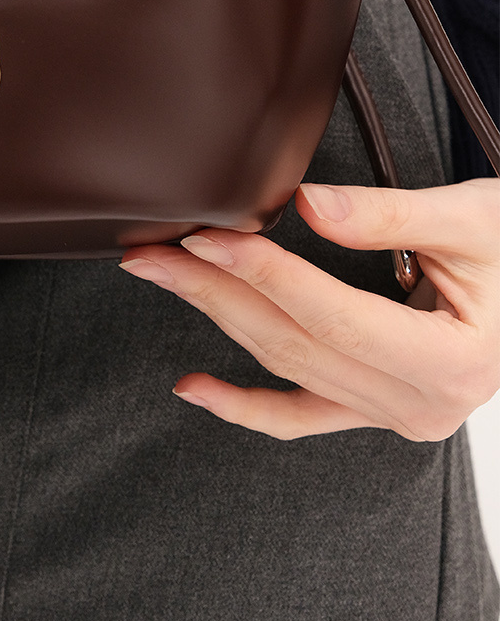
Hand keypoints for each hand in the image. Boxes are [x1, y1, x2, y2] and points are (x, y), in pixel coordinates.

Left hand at [121, 179, 499, 438]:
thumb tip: (305, 204)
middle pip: (296, 342)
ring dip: (217, 321)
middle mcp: (422, 403)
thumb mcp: (471, 219)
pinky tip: (191, 385)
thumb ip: (387, 213)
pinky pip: (302, 416)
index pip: (332, 313)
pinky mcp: (378, 411)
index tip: (208, 233)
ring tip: (160, 275)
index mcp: (452, 360)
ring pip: (288, 368)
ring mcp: (398, 416)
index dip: (264, 272)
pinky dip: (244, 405)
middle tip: (153, 249)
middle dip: (216, 291)